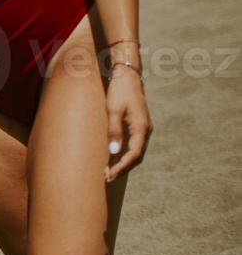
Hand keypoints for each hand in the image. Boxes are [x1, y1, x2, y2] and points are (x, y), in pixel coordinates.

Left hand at [105, 67, 152, 181]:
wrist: (127, 77)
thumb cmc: (118, 92)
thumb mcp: (113, 110)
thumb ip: (114, 130)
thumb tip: (113, 151)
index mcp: (142, 127)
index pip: (134, 154)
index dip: (122, 166)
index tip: (110, 174)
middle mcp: (146, 130)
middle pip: (136, 156)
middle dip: (123, 167)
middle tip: (107, 177)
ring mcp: (143, 128)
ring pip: (136, 151)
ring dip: (124, 162)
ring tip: (109, 171)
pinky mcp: (138, 125)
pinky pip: (134, 144)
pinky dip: (125, 153)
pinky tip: (113, 158)